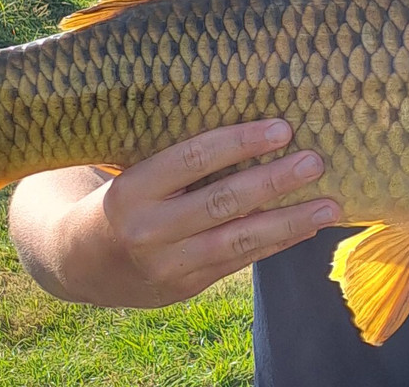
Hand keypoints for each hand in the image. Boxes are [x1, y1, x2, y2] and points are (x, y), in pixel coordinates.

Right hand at [83, 119, 339, 306]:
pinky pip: (239, 262)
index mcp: (131, 190)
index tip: (281, 126)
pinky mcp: (186, 287)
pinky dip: (276, 243)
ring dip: (289, 221)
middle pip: (222, 202)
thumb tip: (249, 122)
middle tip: (315, 161)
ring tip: (330, 204)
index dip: (239, 142)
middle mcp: (148, 230)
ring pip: (238, 240)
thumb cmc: (119, 198)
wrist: (79, 263)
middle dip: (274, 180)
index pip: (192, 160)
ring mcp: (168, 265)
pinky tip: (307, 227)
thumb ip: (177, 156)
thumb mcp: (131, 171)